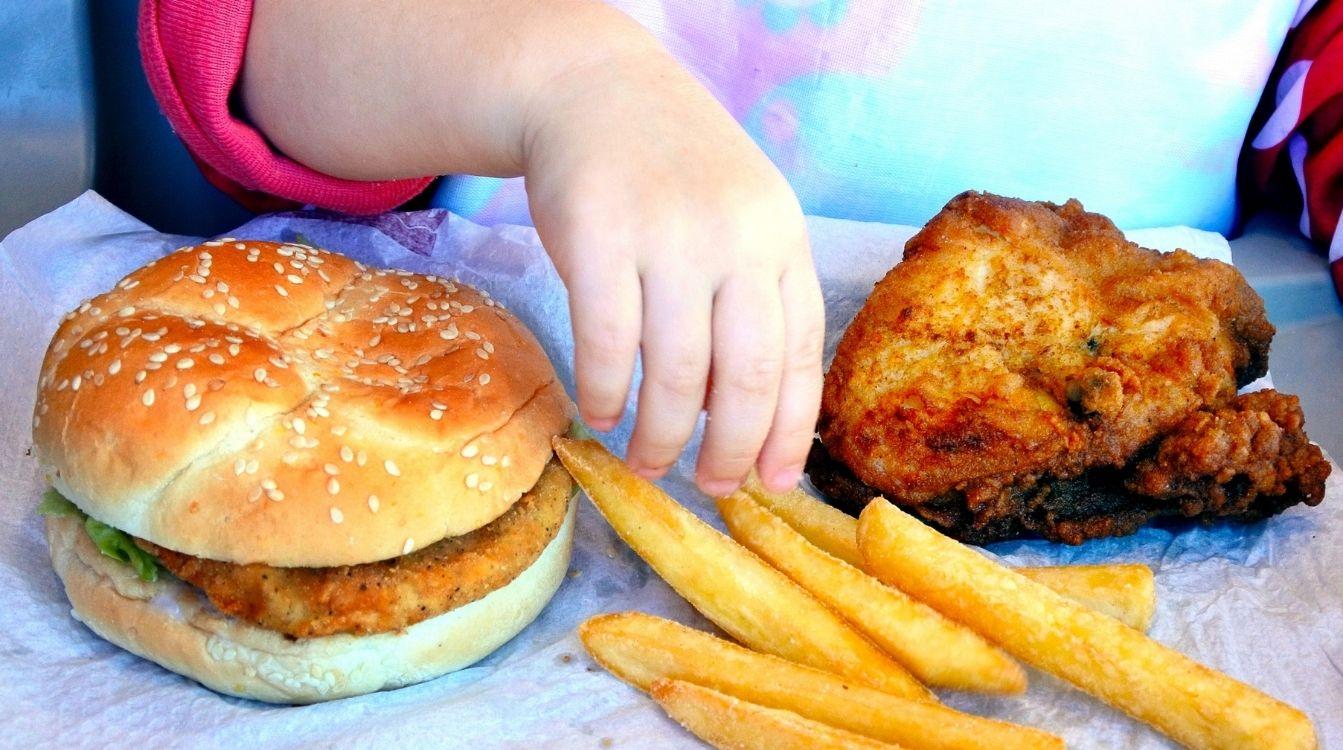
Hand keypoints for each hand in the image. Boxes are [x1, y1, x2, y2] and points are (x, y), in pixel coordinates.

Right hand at [524, 51, 823, 495]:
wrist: (596, 91)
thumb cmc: (674, 175)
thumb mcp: (740, 220)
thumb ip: (755, 300)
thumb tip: (758, 419)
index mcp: (783, 242)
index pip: (800, 358)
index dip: (789, 434)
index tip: (772, 483)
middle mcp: (738, 240)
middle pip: (747, 378)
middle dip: (730, 451)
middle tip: (709, 486)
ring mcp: (670, 237)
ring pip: (678, 373)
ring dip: (663, 435)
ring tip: (648, 461)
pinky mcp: (600, 236)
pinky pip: (608, 343)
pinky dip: (605, 393)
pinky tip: (600, 415)